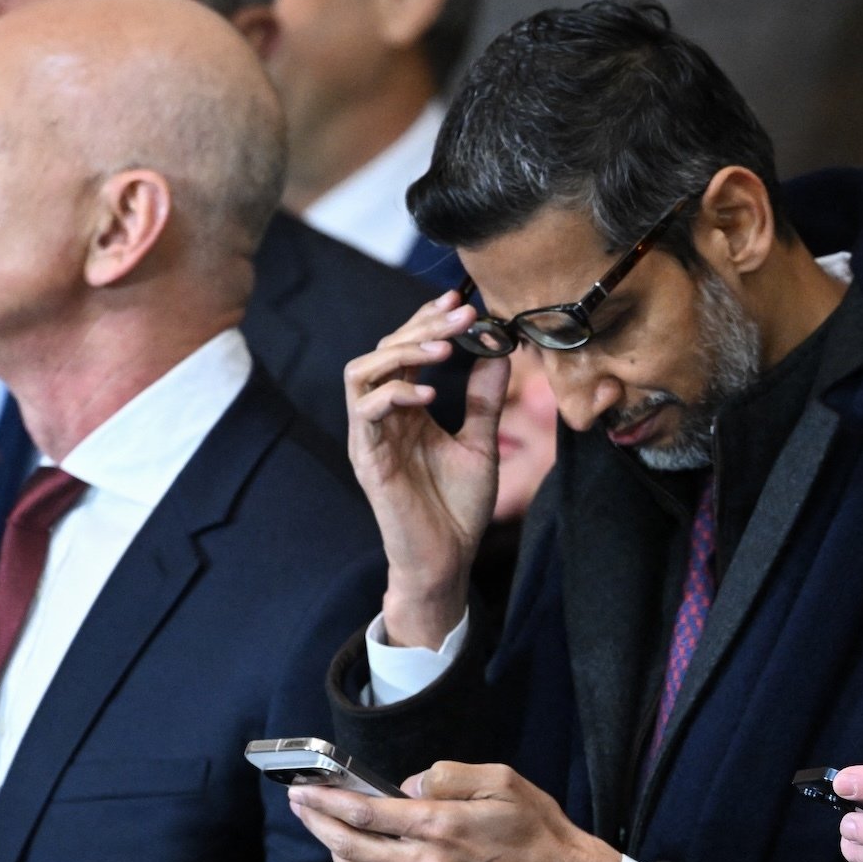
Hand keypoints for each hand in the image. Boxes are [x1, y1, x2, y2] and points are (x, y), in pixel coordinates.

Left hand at [289, 761, 621, 861]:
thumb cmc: (536, 830)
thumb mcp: (502, 780)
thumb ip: (449, 775)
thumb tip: (410, 784)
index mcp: (441, 827)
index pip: (366, 813)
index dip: (328, 800)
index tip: (306, 789)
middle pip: (349, 846)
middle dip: (317, 822)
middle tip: (301, 803)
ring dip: (333, 849)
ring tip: (324, 826)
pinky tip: (361, 852)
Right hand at [343, 292, 507, 645]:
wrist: (447, 559)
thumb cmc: (458, 507)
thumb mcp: (481, 442)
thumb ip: (485, 399)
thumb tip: (500, 351)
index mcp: (407, 408)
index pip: (407, 349)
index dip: (428, 320)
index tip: (462, 302)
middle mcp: (383, 416)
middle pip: (384, 350)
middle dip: (422, 326)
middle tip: (462, 315)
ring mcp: (370, 436)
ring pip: (362, 372)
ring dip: (402, 352)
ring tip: (444, 348)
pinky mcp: (367, 459)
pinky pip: (365, 412)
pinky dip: (394, 394)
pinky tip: (427, 394)